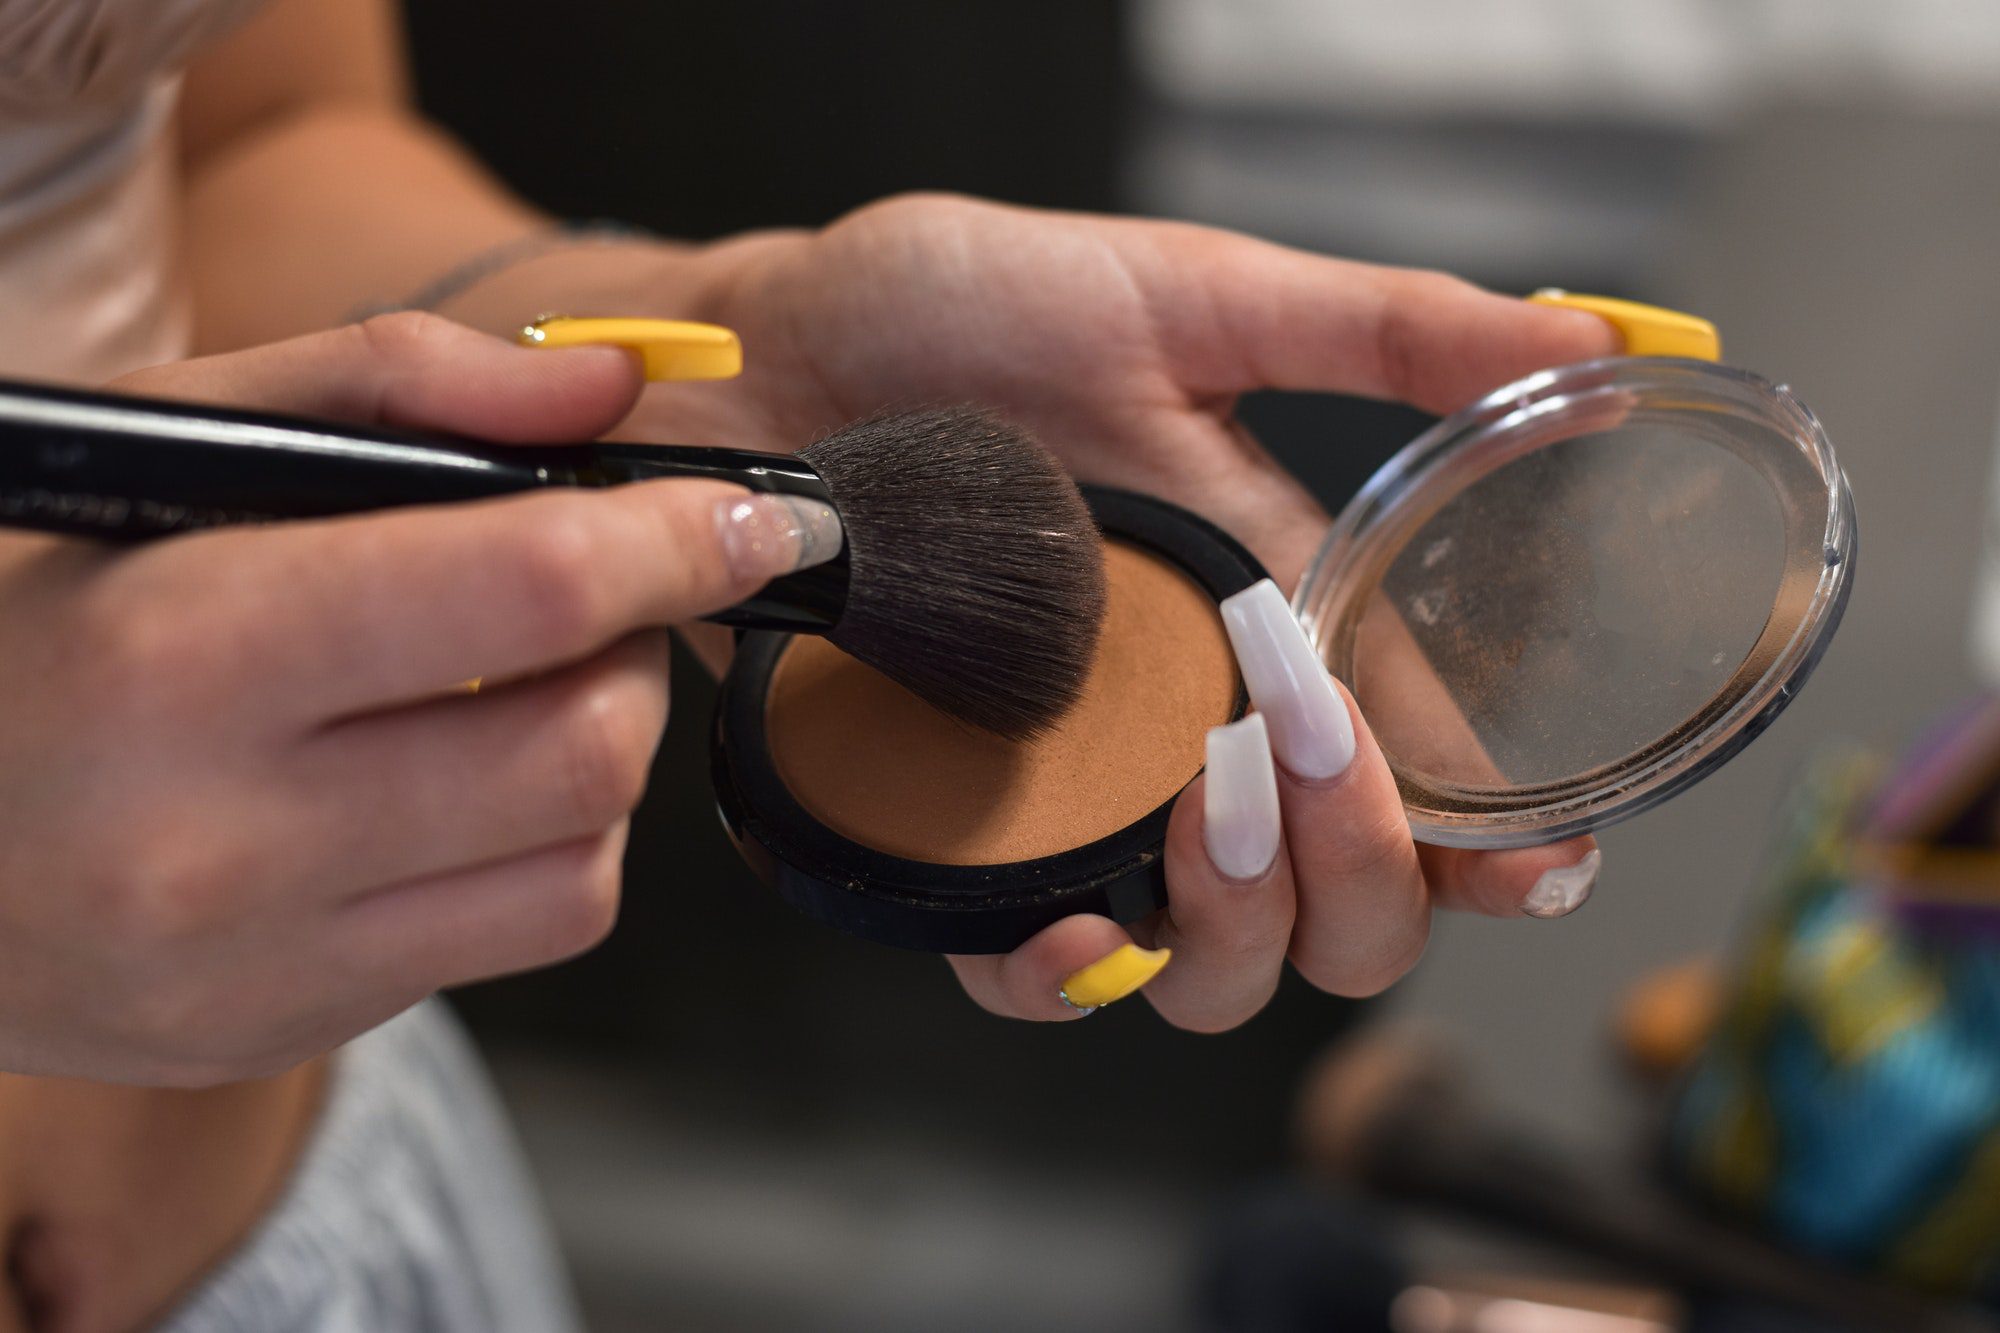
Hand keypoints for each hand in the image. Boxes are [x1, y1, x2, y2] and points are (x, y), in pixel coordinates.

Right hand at [0, 313, 824, 1083]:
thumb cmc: (28, 606)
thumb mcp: (171, 440)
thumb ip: (398, 386)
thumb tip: (612, 393)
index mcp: (185, 649)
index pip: (528, 589)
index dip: (679, 541)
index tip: (755, 517)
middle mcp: (223, 834)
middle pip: (587, 742)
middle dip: (636, 646)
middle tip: (584, 593)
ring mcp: (255, 960)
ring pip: (584, 856)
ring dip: (599, 751)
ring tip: (509, 686)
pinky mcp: (283, 1029)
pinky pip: (522, 933)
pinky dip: (545, 843)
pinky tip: (455, 789)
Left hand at [609, 196, 1619, 1024]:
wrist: (779, 353)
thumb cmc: (967, 311)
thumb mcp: (1191, 295)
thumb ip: (1382, 331)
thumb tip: (1586, 345)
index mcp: (1284, 622)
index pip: (1432, 774)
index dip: (1505, 846)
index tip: (1535, 856)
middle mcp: (1201, 733)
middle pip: (1347, 914)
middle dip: (1369, 879)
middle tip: (1306, 757)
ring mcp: (1084, 794)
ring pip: (1217, 970)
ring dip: (1245, 926)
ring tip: (1201, 807)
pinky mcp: (959, 828)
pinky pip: (1030, 971)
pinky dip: (1065, 978)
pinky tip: (1068, 922)